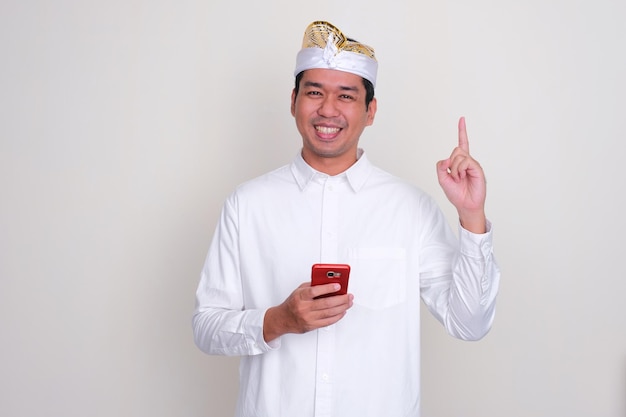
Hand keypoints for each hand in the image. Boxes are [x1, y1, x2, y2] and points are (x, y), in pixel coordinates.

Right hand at [263, 282, 352, 341]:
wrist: (283, 319)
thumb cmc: (293, 303)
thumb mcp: (299, 290)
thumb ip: (312, 286)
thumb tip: (329, 282)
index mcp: (300, 296)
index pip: (315, 291)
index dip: (328, 288)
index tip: (338, 285)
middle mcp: (304, 308)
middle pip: (326, 303)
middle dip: (341, 299)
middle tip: (349, 296)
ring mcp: (308, 318)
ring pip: (329, 313)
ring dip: (342, 307)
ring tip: (349, 303)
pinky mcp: (311, 326)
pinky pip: (328, 322)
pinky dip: (337, 316)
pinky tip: (342, 311)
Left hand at [436, 117, 486, 232]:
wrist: (465, 205)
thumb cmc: (456, 193)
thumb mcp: (442, 179)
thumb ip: (440, 167)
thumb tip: (446, 158)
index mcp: (459, 162)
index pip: (461, 144)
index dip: (462, 131)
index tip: (462, 119)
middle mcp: (467, 161)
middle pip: (456, 150)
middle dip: (451, 163)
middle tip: (454, 176)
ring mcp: (473, 164)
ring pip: (459, 156)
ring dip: (455, 169)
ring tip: (458, 179)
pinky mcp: (477, 169)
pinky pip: (466, 162)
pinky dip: (460, 170)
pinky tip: (462, 177)